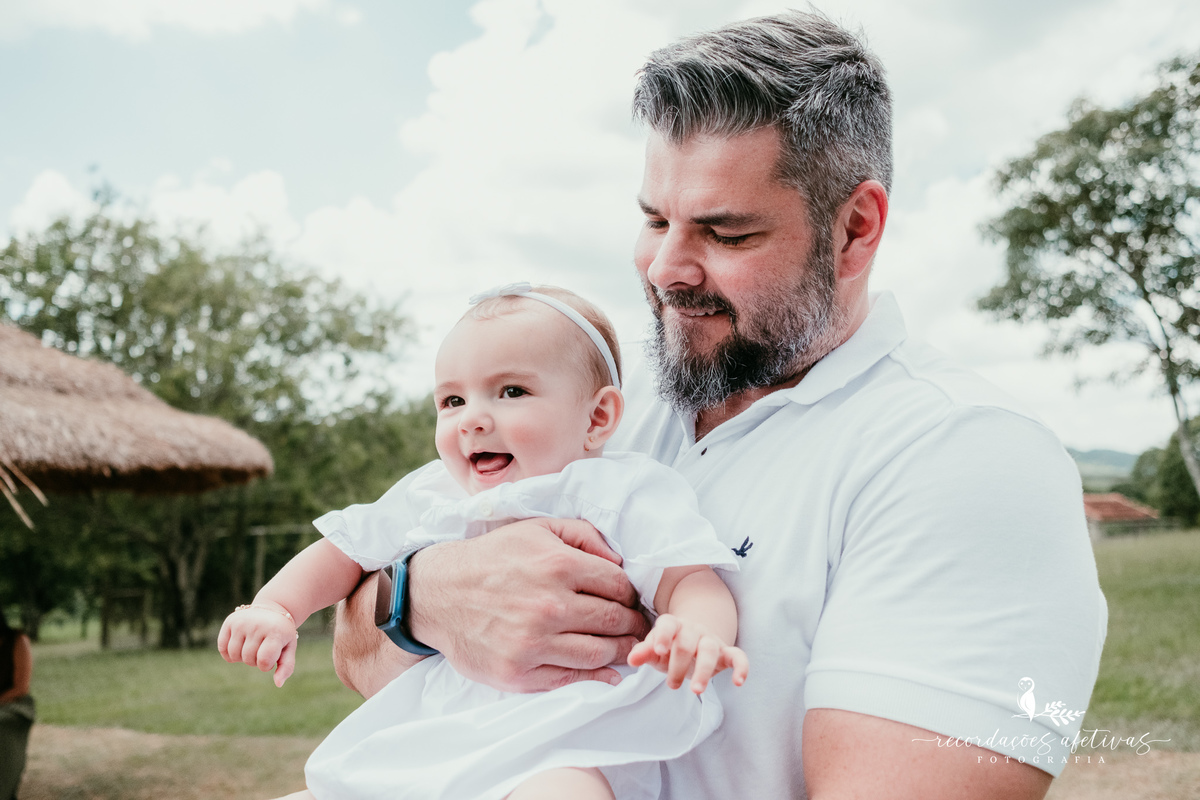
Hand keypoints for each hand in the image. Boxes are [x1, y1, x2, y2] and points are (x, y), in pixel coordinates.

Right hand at [217, 601, 298, 687]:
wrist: (273, 609)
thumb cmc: (281, 634)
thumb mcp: (288, 648)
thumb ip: (286, 667)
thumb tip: (278, 684)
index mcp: (275, 632)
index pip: (263, 661)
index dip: (266, 665)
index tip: (271, 658)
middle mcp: (257, 625)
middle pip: (248, 659)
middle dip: (254, 661)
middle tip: (262, 649)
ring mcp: (242, 622)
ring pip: (234, 655)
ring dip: (241, 657)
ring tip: (251, 647)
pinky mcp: (230, 621)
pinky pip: (222, 648)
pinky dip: (229, 653)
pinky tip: (239, 645)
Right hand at [408, 517, 651, 691]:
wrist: (438, 593)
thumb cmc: (492, 558)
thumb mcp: (536, 529)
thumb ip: (582, 535)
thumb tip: (618, 561)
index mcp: (558, 566)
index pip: (619, 586)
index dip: (631, 594)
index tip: (631, 601)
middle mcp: (549, 606)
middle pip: (615, 622)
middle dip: (633, 625)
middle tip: (638, 627)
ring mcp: (533, 643)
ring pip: (599, 653)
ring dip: (621, 652)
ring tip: (628, 648)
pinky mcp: (518, 672)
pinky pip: (570, 678)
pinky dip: (596, 677)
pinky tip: (608, 672)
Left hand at [627, 613, 748, 693]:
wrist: (696, 638)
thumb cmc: (671, 647)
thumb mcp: (656, 650)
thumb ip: (644, 653)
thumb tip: (631, 660)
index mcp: (673, 626)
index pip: (668, 624)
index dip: (664, 636)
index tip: (659, 651)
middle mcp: (693, 630)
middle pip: (687, 642)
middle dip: (678, 665)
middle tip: (671, 685)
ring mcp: (711, 640)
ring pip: (710, 650)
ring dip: (703, 670)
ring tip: (695, 690)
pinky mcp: (727, 652)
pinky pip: (738, 656)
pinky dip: (741, 667)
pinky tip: (738, 682)